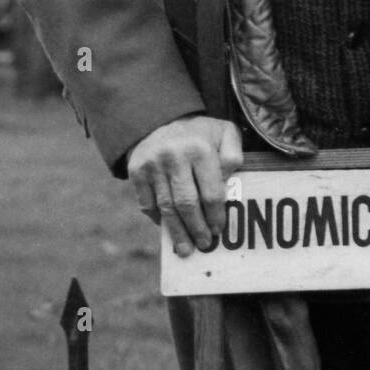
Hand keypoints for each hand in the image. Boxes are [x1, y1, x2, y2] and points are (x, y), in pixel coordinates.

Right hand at [127, 115, 243, 256]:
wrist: (159, 119)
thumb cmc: (199, 134)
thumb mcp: (224, 133)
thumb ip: (233, 154)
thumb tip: (230, 179)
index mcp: (199, 148)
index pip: (210, 191)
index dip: (215, 215)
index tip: (219, 230)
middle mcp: (174, 156)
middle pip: (186, 203)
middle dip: (196, 228)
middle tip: (204, 244)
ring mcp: (152, 165)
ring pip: (166, 207)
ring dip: (177, 232)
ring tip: (186, 249)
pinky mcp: (136, 172)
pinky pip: (147, 204)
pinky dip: (158, 219)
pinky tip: (168, 228)